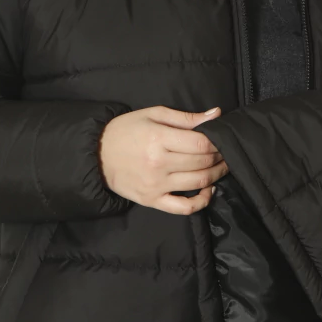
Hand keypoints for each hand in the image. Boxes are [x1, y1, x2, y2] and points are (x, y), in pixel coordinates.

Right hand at [99, 105, 228, 215]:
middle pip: (202, 162)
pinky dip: (202, 201)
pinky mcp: (152, 200)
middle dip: (220, 157)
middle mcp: (159, 163)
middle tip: (225, 152)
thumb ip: (186, 117)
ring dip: (216, 175)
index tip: (222, 139)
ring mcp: (156, 185)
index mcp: (159, 138)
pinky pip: (184, 207)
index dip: (217, 142)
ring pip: (198, 182)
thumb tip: (216, 114)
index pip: (201, 143)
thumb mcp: (153, 114)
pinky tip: (208, 190)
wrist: (96, 154)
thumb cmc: (126, 130)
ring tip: (221, 167)